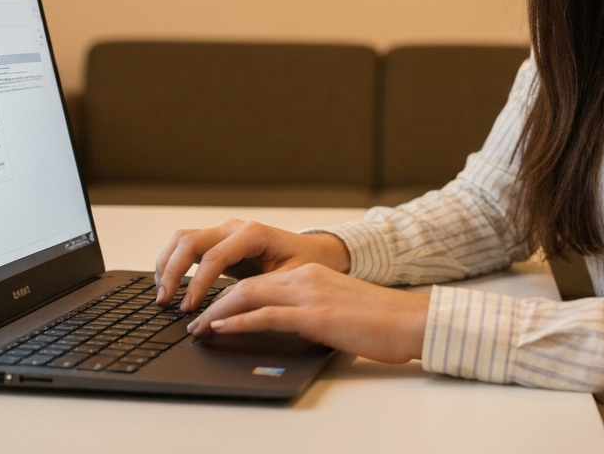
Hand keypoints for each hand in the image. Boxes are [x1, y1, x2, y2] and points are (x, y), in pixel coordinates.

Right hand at [154, 220, 351, 310]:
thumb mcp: (287, 280)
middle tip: (164, 302)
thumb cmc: (305, 265)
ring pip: (182, 238)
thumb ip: (258, 291)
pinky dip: (173, 263)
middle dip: (172, 271)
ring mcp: (224, 232)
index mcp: (253, 233)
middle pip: (189, 241)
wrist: (314, 252)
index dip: (198, 283)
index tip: (189, 308)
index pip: (214, 256)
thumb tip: (228, 311)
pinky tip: (169, 285)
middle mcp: (234, 228)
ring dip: (167, 264)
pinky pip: (187, 246)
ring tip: (162, 295)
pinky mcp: (218, 242)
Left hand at [187, 262, 429, 363]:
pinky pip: (266, 315)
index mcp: (311, 275)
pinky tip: (221, 330)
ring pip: (249, 295)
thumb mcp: (338, 309)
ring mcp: (309, 295)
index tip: (209, 311)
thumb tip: (286, 327)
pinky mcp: (315, 315)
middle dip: (212, 302)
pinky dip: (238, 321)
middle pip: (246, 284)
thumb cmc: (380, 321)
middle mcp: (305, 278)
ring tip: (198, 328)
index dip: (228, 295)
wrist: (410, 321)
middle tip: (192, 320)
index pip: (258, 280)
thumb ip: (310, 311)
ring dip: (216, 312)